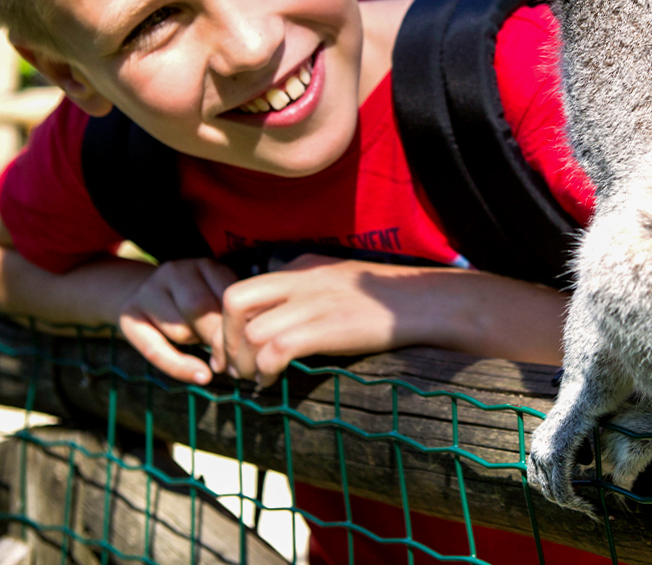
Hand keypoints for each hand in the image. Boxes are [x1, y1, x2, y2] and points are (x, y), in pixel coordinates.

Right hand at [116, 257, 238, 384]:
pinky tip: (201, 376)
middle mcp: (174, 272)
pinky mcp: (129, 316)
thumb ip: (233, 312)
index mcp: (204, 266)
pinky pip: (155, 349)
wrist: (139, 290)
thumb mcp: (216, 297)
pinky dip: (180, 367)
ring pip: (180, 328)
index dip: (242, 324)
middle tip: (232, 355)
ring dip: (196, 343)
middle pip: (200, 308)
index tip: (250, 344)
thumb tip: (253, 342)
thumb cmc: (192, 302)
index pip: (228, 293)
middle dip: (219, 337)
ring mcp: (148, 291)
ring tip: (201, 342)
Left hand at [213, 255, 569, 385]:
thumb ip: (312, 291)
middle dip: (223, 338)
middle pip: (232, 299)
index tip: (232, 352)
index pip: (244, 286)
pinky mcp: (326, 328)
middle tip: (232, 368)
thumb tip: (289, 317)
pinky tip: (273, 385)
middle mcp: (300, 280)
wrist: (429, 301)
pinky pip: (276, 349)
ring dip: (244, 362)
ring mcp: (312, 303)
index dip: (227, 323)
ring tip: (255, 381)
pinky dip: (265, 372)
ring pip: (249, 329)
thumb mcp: (344, 282)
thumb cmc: (392, 300)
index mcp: (303, 267)